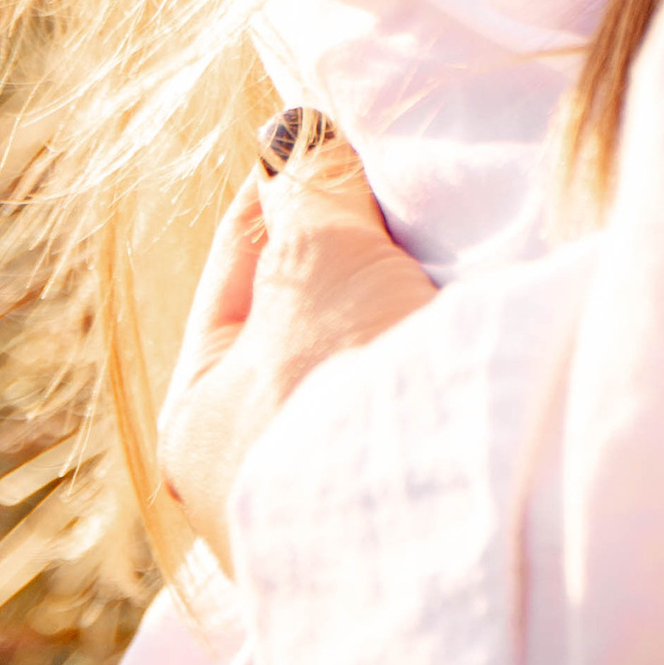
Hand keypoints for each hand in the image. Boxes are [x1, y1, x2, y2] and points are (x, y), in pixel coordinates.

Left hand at [157, 129, 437, 573]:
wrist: (446, 535)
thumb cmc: (346, 396)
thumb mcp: (322, 260)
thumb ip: (310, 185)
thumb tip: (297, 131)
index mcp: (196, 420)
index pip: (241, 262)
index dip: (291, 184)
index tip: (340, 129)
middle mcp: (251, 474)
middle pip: (306, 315)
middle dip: (355, 250)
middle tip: (404, 186)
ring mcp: (331, 507)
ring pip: (362, 362)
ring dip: (400, 306)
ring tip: (443, 248)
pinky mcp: (407, 522)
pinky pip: (410, 410)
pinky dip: (432, 359)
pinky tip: (467, 323)